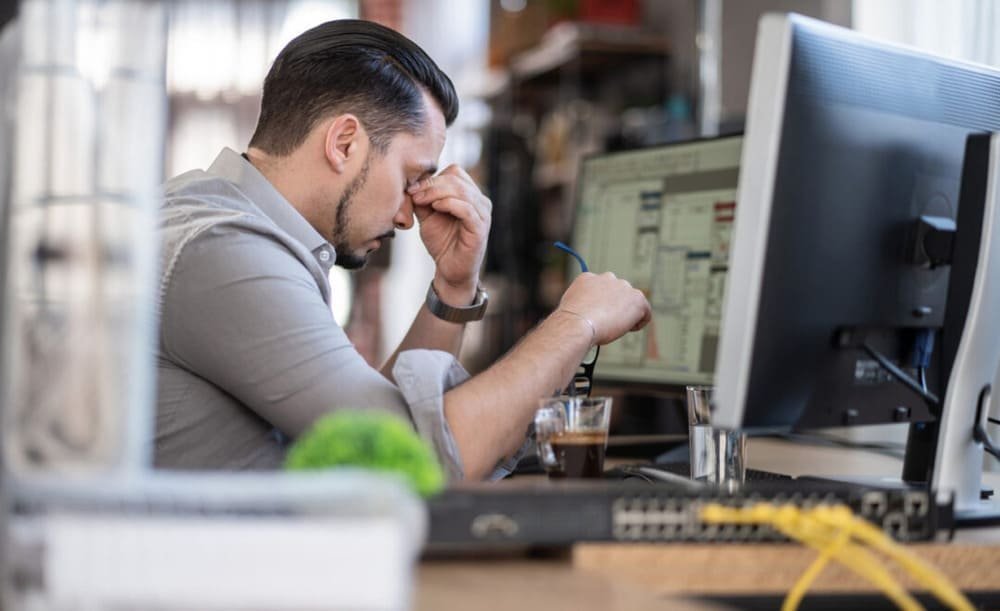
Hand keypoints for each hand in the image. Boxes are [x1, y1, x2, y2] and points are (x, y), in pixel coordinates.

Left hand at [408, 165, 490, 302]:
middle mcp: (480, 201)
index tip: (413, 189)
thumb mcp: (427, 216)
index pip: (454, 172)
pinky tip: (436, 208)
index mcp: (470, 195)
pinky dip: (449, 204)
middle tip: (413, 194)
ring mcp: (483, 214)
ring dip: (436, 192)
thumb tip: (412, 183)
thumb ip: (422, 199)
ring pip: (461, 190)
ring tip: (420, 201)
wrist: (450, 270)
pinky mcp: (480, 228)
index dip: (432, 177)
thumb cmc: (442, 243)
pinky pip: (467, 209)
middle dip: (431, 184)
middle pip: (456, 178)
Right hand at [556, 272, 650, 344]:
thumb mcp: (571, 308)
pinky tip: (629, 329)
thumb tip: (589, 314)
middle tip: (609, 323)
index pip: (601, 288)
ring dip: (627, 314)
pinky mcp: (637, 298)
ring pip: (631, 302)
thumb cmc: (571, 323)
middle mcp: (607, 277)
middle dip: (616, 306)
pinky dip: (640, 322)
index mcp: (588, 277)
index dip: (602, 304)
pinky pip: (645, 312)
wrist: (579, 324)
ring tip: (617, 327)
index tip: (599, 316)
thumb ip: (583, 305)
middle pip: (618, 292)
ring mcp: (624, 286)